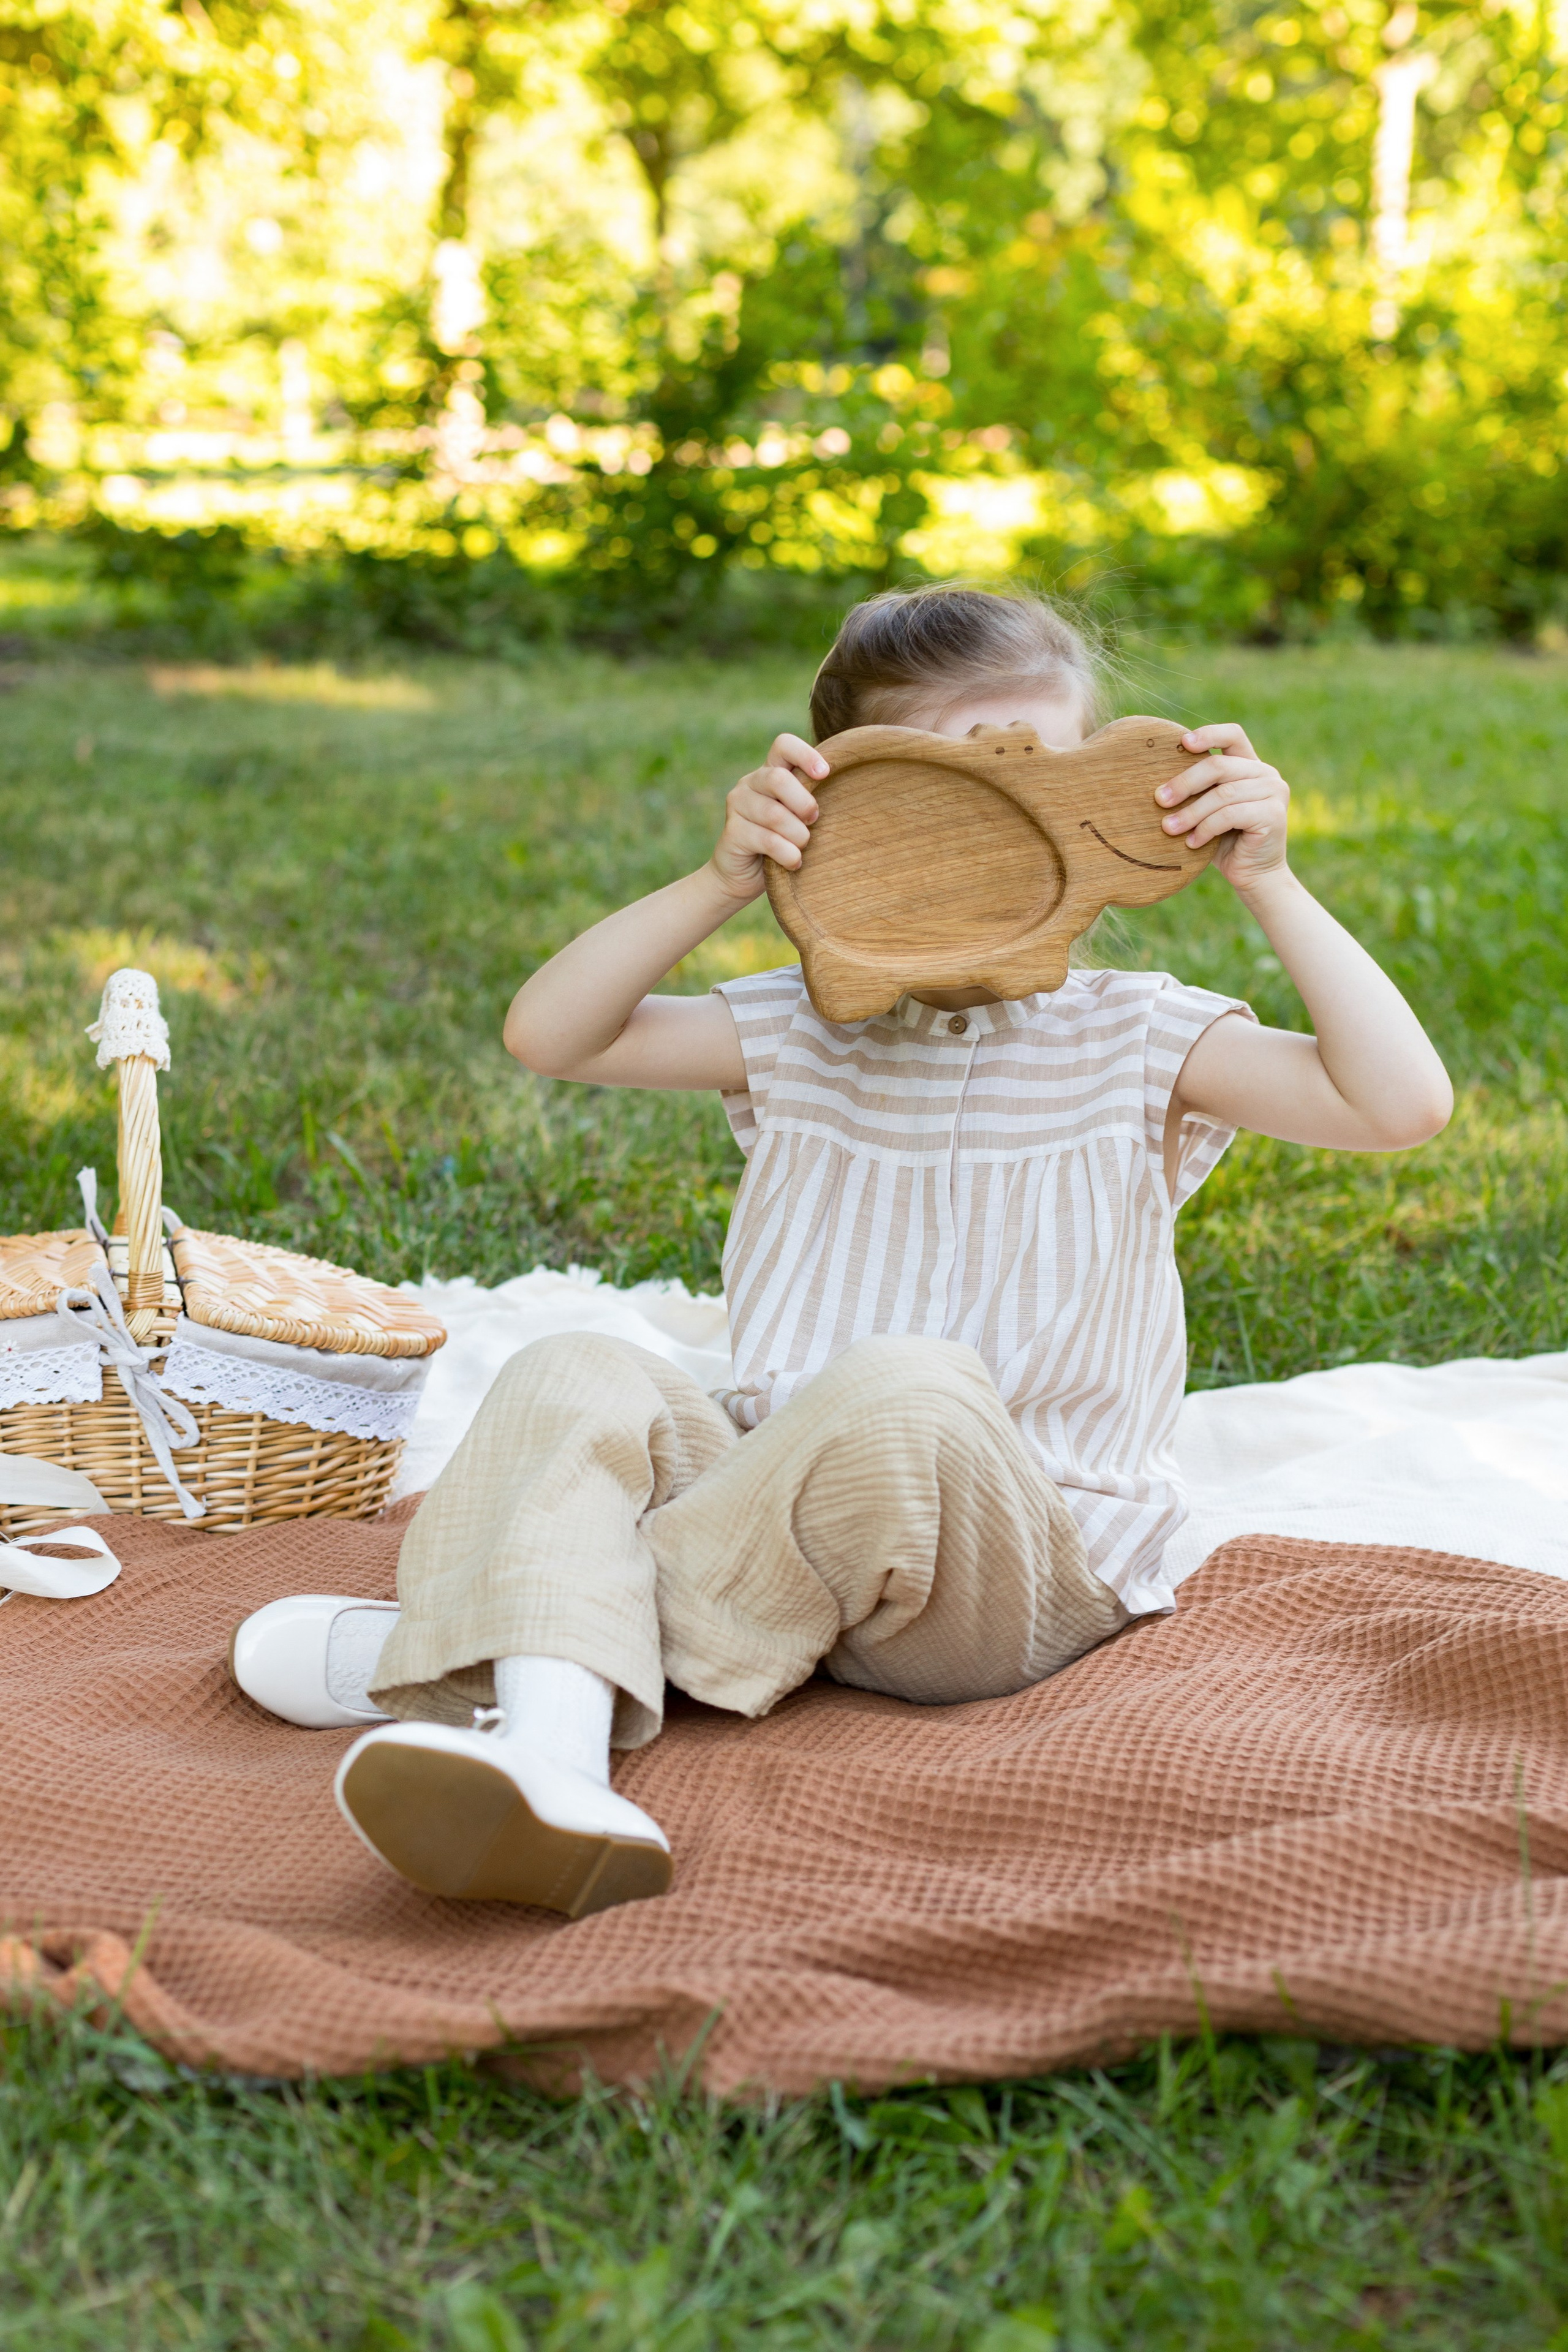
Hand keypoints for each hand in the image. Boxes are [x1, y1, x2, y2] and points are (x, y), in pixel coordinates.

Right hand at [709, 733, 826, 903]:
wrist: (742, 875)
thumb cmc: (781, 843)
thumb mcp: (798, 817)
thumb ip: (811, 801)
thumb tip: (850, 793)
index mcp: (770, 772)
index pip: (783, 745)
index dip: (806, 755)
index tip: (825, 774)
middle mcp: (750, 783)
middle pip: (778, 779)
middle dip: (804, 803)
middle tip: (814, 820)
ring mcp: (737, 806)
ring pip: (774, 814)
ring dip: (798, 834)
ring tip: (803, 846)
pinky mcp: (732, 832)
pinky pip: (767, 840)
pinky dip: (787, 854)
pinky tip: (794, 862)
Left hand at [1156, 723, 1289, 895]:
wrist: (1254, 875)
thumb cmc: (1224, 842)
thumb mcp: (1207, 810)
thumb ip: (1197, 790)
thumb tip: (1156, 784)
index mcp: (1250, 765)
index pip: (1233, 735)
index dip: (1208, 734)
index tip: (1182, 743)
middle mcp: (1266, 774)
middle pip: (1219, 765)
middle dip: (1185, 782)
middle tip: (1160, 800)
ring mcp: (1273, 792)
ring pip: (1222, 794)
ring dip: (1191, 812)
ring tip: (1169, 828)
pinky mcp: (1273, 814)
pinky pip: (1230, 815)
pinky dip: (1206, 829)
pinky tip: (1192, 843)